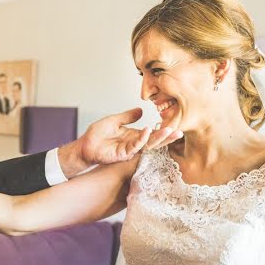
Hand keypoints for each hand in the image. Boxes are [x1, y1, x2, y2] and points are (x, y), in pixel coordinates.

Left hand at [59, 108, 182, 175]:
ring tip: (169, 130)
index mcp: (134, 136)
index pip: (151, 133)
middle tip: (179, 132)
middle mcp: (134, 143)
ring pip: (147, 145)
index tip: (174, 125)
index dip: (162, 130)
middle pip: (154, 141)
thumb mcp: (114, 121)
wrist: (84, 145)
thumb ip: (127, 117)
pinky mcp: (122, 154)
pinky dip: (142, 139)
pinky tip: (147, 131)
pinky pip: (135, 146)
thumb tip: (141, 110)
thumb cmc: (97, 135)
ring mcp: (129, 150)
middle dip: (166, 137)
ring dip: (158, 138)